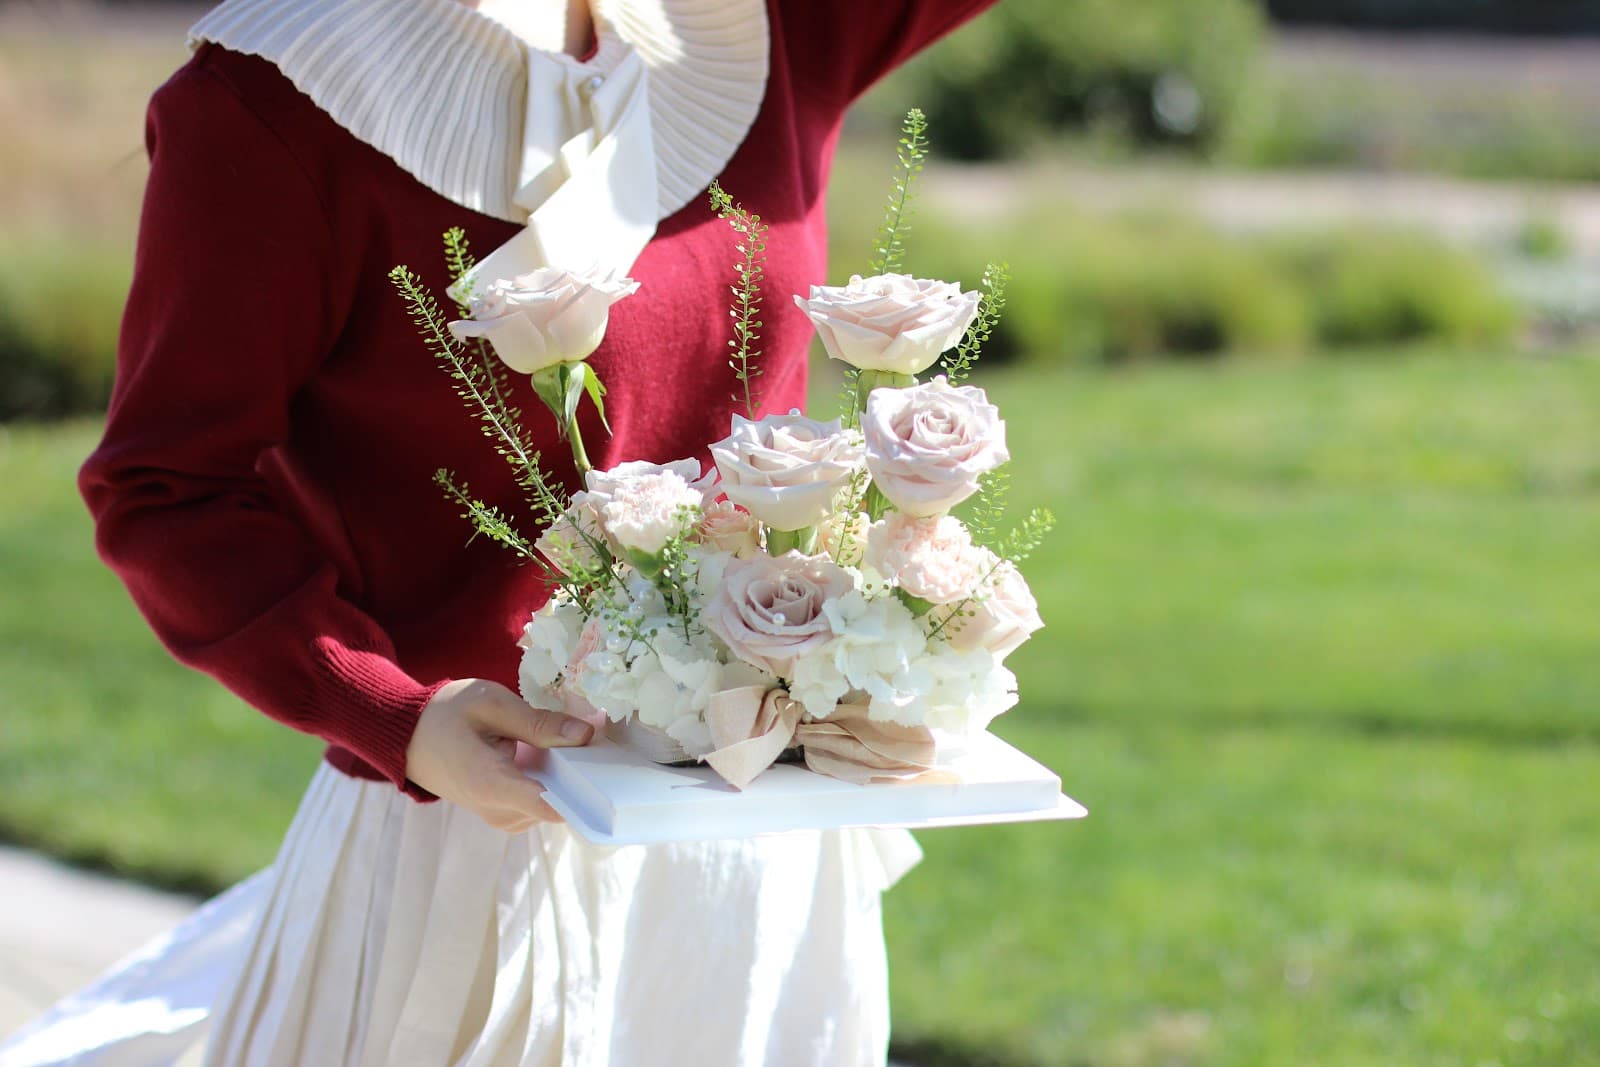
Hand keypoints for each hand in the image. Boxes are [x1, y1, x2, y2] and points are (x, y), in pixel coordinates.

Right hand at [405, 678, 593, 831]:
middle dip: (583, 776)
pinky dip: (554, 781)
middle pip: (560, 805)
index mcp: (492, 785)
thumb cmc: (446, 714)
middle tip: (598, 740)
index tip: (612, 769)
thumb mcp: (491, 703)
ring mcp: (502, 817)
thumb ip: (538, 722)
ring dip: (569, 778)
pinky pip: (541, 803)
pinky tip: (556, 754)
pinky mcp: (504, 814)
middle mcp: (499, 812)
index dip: (588, 791)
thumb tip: (586, 734)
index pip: (553, 806)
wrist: (407, 737)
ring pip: (554, 805)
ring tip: (575, 742)